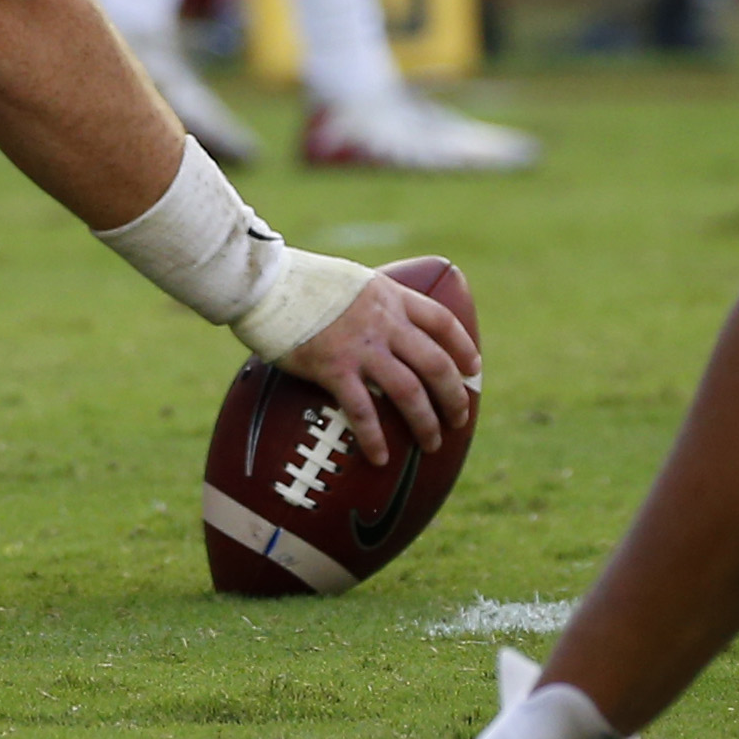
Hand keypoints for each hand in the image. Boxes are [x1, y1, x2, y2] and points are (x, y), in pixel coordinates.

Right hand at [279, 264, 478, 470]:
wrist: (265, 283)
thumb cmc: (301, 282)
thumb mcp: (351, 280)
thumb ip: (372, 302)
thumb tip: (379, 321)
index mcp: (390, 296)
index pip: (442, 322)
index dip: (463, 347)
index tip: (473, 368)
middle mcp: (384, 322)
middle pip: (435, 364)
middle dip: (454, 396)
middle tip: (459, 419)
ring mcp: (361, 347)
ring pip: (410, 391)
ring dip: (426, 422)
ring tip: (432, 444)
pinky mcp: (334, 368)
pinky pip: (363, 410)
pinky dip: (375, 437)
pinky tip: (381, 457)